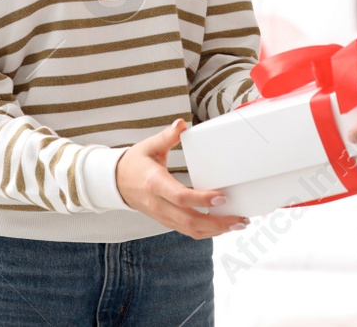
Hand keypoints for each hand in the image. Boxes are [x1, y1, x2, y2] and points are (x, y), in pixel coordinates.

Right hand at [115, 118, 248, 238]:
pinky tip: (221, 226)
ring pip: (190, 229)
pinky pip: (187, 230)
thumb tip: (181, 124)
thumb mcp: (149, 146)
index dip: (201, 200)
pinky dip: (206, 231)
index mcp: (155, 183)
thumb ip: (167, 136)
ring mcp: (162, 215)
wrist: (117, 182)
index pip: (180, 197)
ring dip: (215, 230)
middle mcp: (159, 204)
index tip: (222, 197)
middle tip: (239, 218)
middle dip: (217, 222)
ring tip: (237, 223)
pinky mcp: (166, 221)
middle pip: (189, 220)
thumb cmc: (134, 163)